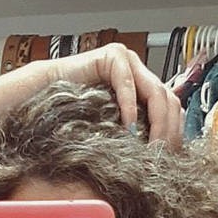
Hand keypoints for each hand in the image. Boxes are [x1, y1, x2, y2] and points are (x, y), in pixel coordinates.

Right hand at [48, 43, 183, 148]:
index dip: (173, 132)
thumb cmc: (76, 118)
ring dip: (156, 121)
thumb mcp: (115, 131)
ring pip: (155, 91)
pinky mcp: (113, 56)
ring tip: (148, 145)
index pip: (170, 108)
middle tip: (160, 155)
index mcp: (144, 87)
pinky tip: (129, 126)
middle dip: (168, 130)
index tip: (168, 157)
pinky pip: (127, 82)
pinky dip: (130, 106)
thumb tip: (159, 161)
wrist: (44, 101)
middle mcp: (140, 71)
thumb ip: (136, 137)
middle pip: (168, 99)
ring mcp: (129, 61)